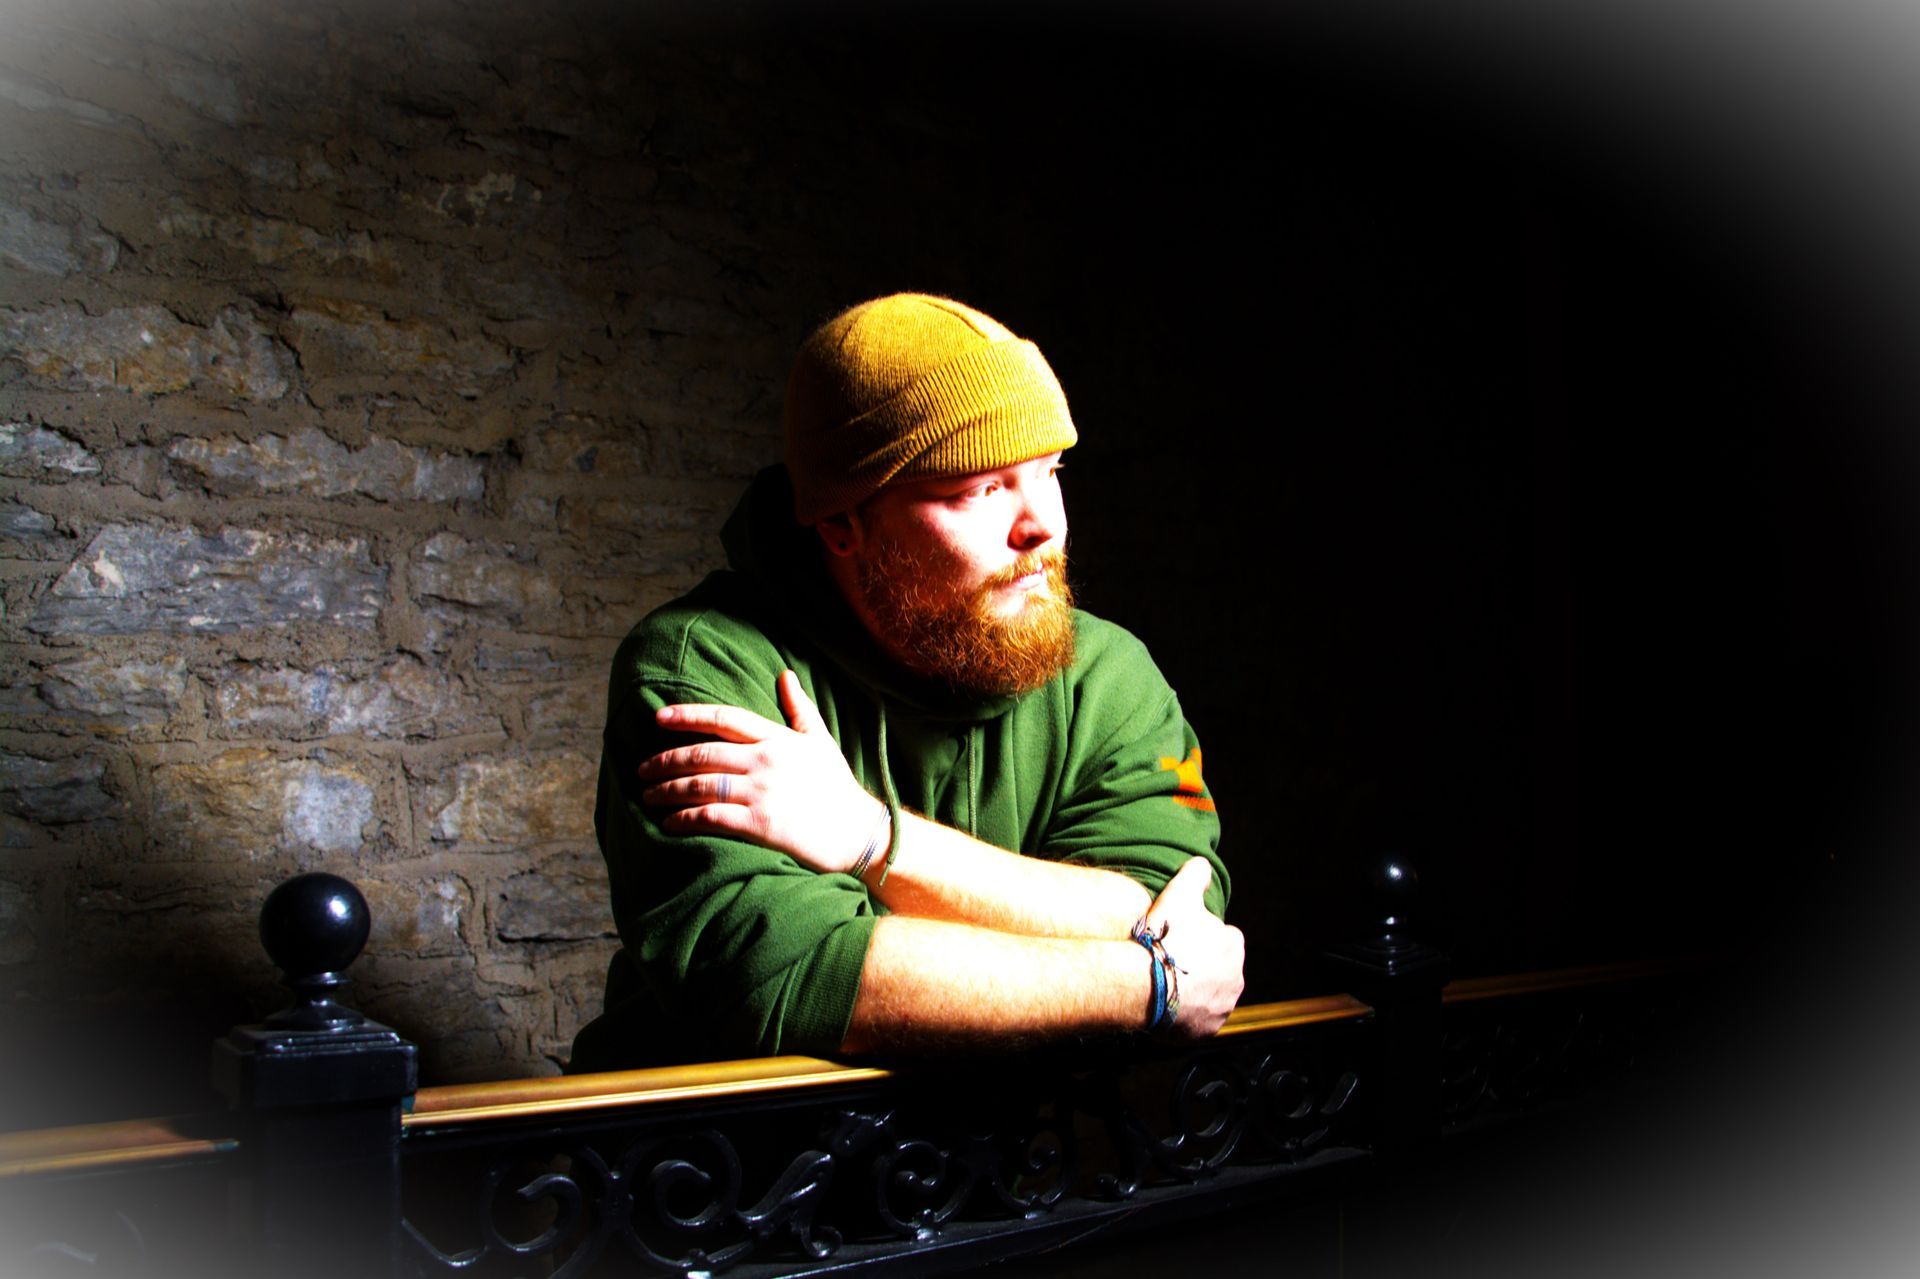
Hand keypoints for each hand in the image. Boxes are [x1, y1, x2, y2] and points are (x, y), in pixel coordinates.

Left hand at [638, 671, 885, 874]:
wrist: (859, 833)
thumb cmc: (838, 787)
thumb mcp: (820, 740)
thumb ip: (799, 708)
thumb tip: (785, 675)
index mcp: (777, 738)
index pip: (725, 718)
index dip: (688, 715)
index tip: (658, 717)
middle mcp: (766, 761)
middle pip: (703, 753)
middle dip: (666, 760)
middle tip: (641, 768)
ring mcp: (762, 792)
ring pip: (701, 784)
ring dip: (667, 790)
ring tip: (647, 795)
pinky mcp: (761, 825)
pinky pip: (711, 817)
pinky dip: (684, 819)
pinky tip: (668, 823)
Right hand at [1139, 858, 1244, 1037]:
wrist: (1145, 983)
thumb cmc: (1163, 938)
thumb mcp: (1179, 893)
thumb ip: (1195, 874)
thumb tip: (1202, 865)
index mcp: (1233, 945)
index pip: (1222, 937)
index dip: (1199, 936)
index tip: (1179, 938)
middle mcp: (1235, 978)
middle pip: (1216, 968)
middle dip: (1199, 965)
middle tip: (1170, 961)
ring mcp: (1222, 1007)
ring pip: (1208, 995)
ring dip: (1194, 990)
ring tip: (1165, 984)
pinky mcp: (1207, 1030)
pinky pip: (1198, 1021)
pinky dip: (1187, 1015)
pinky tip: (1166, 1005)